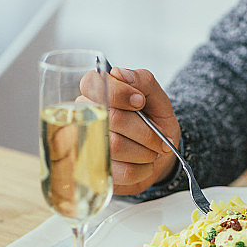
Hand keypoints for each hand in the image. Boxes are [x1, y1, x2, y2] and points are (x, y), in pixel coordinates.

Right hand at [81, 66, 180, 195]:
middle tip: (160, 137)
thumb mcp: (157, 99)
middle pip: (112, 119)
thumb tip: (120, 73)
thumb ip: (143, 82)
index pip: (93, 84)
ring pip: (116, 147)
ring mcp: (87, 147)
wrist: (158, 156)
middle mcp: (86, 118)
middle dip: (145, 130)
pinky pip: (120, 172)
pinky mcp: (94, 173)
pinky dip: (142, 169)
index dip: (119, 94)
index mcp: (97, 93)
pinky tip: (144, 165)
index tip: (140, 102)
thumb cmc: (154, 123)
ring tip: (153, 151)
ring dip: (145, 151)